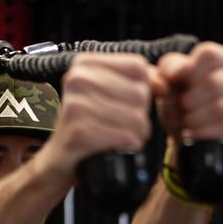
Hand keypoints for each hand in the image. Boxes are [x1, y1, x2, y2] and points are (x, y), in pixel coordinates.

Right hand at [44, 52, 165, 176]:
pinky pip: (123, 136)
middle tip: (126, 127)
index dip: (146, 88)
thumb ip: (138, 82)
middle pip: (139, 93)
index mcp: (85, 64)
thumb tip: (163, 83)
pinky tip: (117, 148)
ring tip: (122, 139)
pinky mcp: (77, 131)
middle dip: (141, 116)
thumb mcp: (109, 95)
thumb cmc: (86, 125)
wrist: (59, 159)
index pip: (137, 66)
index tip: (136, 103)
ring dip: (136, 135)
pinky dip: (126, 146)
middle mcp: (77, 79)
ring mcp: (75, 105)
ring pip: (135, 117)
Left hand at [156, 42, 222, 162]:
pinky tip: (196, 136)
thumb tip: (176, 73)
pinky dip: (206, 134)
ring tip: (187, 124)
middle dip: (189, 101)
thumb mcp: (172, 80)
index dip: (186, 73)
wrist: (194, 137)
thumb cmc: (185, 103)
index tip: (176, 88)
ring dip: (196, 120)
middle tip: (181, 111)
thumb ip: (169, 67)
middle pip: (214, 83)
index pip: (209, 55)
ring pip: (222, 109)